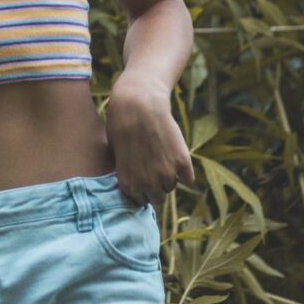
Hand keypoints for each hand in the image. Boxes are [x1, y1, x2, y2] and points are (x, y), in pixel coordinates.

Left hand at [105, 71, 194, 206]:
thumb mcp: (115, 151)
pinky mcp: (182, 162)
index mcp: (129, 184)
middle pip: (158, 198)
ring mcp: (167, 174)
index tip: (143, 176)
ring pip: (172, 186)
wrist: (138, 103)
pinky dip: (184, 170)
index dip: (142, 188)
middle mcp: (148, 184)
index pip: (141, 200)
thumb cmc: (121, 122)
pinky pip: (188, 178)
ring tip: (162, 156)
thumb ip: (126, 171)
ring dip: (169, 176)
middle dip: (156, 186)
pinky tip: (176, 155)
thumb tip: (135, 182)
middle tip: (155, 168)